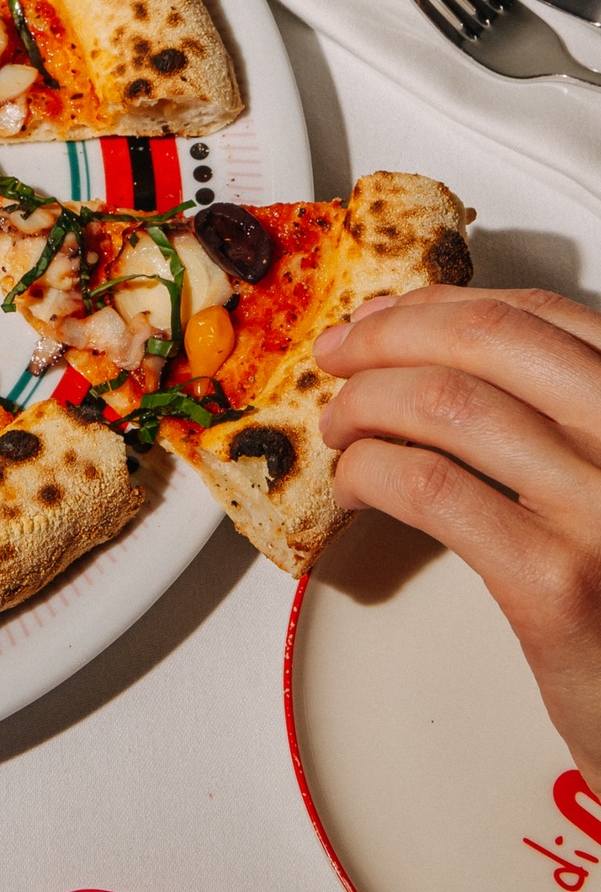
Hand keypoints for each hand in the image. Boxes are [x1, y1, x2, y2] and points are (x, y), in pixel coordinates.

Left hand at [317, 284, 600, 793]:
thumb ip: (551, 413)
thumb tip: (420, 337)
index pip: (539, 316)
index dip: (440, 306)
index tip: (380, 319)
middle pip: (488, 338)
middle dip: (389, 336)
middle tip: (334, 357)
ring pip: (447, 403)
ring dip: (366, 403)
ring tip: (339, 429)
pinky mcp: (556, 584)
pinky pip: (431, 487)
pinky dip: (370, 472)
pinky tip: (355, 489)